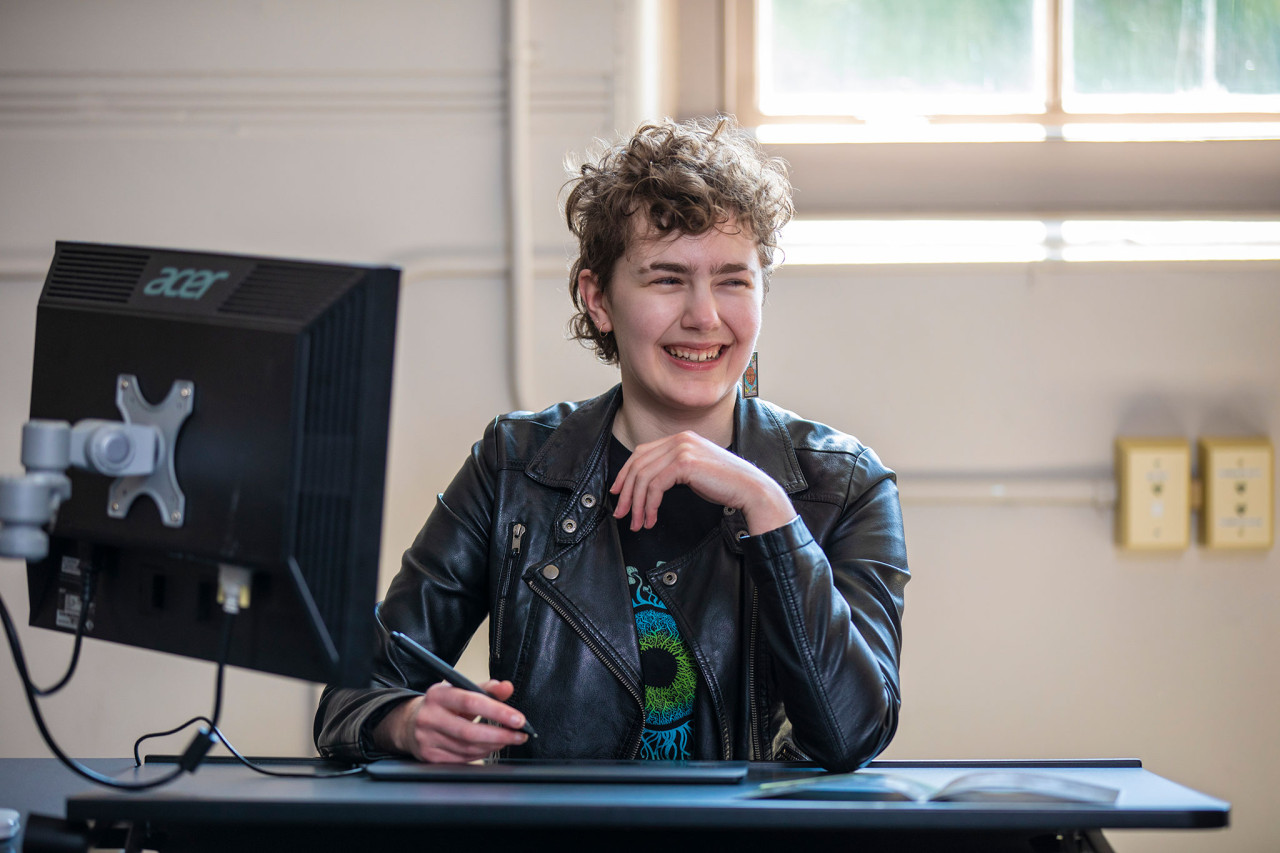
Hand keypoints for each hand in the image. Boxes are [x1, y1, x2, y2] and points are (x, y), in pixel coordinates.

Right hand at [376, 679, 528, 762]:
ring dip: (493, 746)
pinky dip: (480, 754)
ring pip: (467, 748)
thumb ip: (486, 689)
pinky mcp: (429, 756)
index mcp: (438, 695)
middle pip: (469, 731)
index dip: (498, 711)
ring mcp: (427, 739)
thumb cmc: (441, 705)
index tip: (519, 719)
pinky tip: (490, 748)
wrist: (409, 723)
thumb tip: (507, 687)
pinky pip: (461, 759)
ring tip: (507, 739)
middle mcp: (429, 717)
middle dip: (500, 735)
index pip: (471, 701)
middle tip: (519, 734)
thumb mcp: (459, 690)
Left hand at [610, 430, 795, 535]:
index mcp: (681, 438)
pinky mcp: (685, 463)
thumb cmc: (725, 485)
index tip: (619, 493)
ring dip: (637, 504)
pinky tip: (651, 518)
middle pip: (638, 464)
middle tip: (622, 513)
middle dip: (626, 492)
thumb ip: (672, 470)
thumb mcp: (694, 472)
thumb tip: (646, 485)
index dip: (625, 474)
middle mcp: (680, 439)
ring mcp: (682, 448)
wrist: (750, 489)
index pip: (642, 453)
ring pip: (644, 477)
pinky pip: (655, 486)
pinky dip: (649, 505)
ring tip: (637, 522)